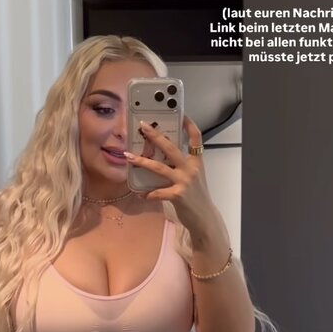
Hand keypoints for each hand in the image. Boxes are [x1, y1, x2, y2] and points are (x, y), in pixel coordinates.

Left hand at [124, 115, 215, 237]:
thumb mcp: (194, 176)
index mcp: (196, 161)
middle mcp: (191, 168)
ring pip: (159, 167)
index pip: (196, 138)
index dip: (189, 125)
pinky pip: (157, 192)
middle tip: (143, 126)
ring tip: (128, 156)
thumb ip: (182, 165)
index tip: (181, 114)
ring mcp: (184, 181)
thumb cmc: (197, 195)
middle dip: (155, 136)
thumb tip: (163, 156)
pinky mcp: (177, 195)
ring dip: (142, 161)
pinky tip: (140, 194)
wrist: (204, 217)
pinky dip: (147, 193)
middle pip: (171, 148)